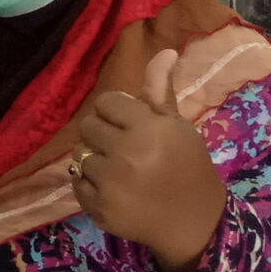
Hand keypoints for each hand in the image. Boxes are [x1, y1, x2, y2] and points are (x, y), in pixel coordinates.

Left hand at [72, 48, 227, 271]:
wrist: (194, 221)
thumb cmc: (188, 166)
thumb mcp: (178, 126)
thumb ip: (160, 91)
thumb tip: (164, 51)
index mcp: (149, 129)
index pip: (107, 102)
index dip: (117, 111)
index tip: (131, 124)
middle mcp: (127, 153)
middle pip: (88, 126)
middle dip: (103, 133)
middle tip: (124, 147)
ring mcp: (110, 183)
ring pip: (80, 154)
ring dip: (96, 159)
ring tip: (121, 169)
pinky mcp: (98, 207)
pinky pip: (76, 182)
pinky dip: (90, 184)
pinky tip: (115, 188)